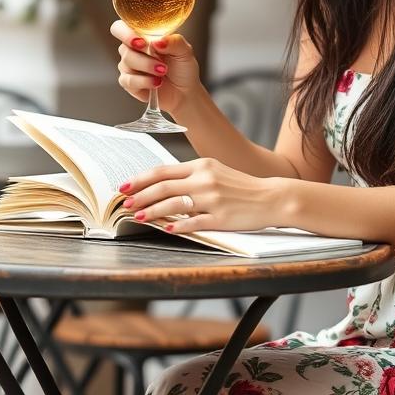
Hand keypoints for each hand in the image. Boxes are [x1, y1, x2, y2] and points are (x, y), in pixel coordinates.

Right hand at [111, 20, 201, 116]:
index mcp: (142, 37)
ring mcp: (128, 67)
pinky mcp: (128, 83)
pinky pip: (128, 80)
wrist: (185, 92)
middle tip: (158, 58)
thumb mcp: (185, 51)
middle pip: (124, 47)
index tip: (141, 41)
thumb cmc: (183, 68)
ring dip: (147, 66)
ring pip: (126, 63)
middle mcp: (132, 50)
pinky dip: (144, 81)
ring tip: (163, 71)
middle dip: (142, 54)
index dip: (125, 33)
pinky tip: (157, 82)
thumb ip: (174, 42)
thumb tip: (158, 41)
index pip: (121, 28)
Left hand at [118, 158, 282, 233]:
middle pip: (163, 187)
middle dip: (140, 196)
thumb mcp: (216, 172)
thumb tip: (162, 185)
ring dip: (152, 212)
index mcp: (202, 166)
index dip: (140, 179)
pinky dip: (178, 226)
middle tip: (125, 204)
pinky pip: (194, 223)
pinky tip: (167, 229)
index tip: (124, 187)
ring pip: (174, 205)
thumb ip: (191, 176)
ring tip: (139, 217)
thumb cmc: (241, 186)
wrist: (270, 197)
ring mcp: (212, 199)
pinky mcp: (221, 218)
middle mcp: (205, 180)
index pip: (163, 171)